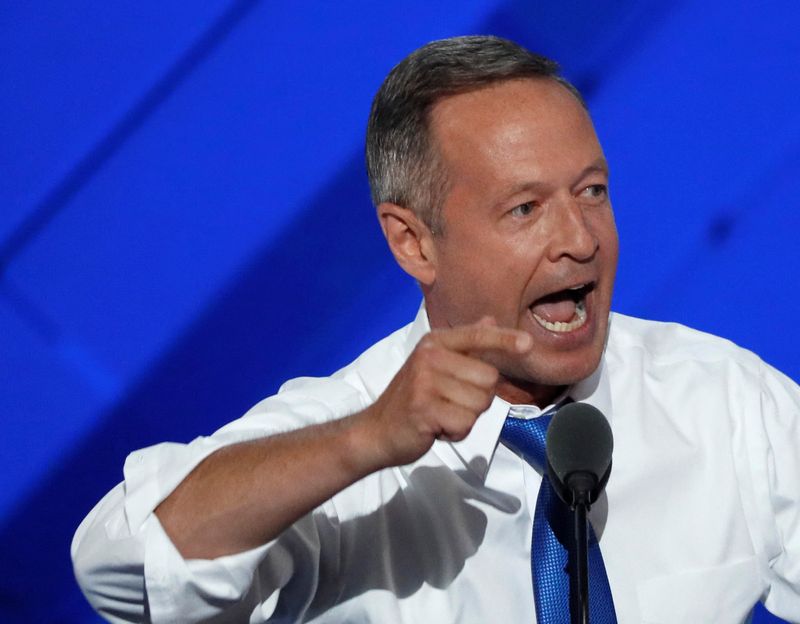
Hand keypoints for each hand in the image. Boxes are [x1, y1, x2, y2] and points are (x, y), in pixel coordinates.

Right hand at [355, 317, 532, 467]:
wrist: (376, 430)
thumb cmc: (412, 399)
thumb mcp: (435, 365)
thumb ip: (465, 344)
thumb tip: (490, 320)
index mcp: (434, 343)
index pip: (477, 336)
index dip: (505, 340)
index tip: (529, 344)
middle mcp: (429, 357)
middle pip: (488, 377)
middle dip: (478, 398)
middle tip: (450, 403)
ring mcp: (425, 382)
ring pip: (480, 403)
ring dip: (467, 417)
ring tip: (442, 414)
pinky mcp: (424, 408)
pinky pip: (465, 422)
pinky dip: (456, 432)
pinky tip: (437, 427)